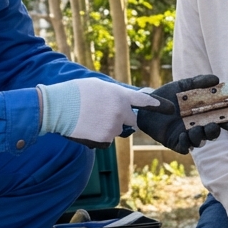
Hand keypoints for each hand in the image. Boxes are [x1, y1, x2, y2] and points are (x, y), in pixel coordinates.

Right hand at [37, 78, 170, 147]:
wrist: (56, 107)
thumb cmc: (74, 93)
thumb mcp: (98, 86)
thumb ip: (115, 94)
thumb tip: (123, 100)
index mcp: (120, 95)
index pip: (144, 101)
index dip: (159, 105)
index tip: (171, 109)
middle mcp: (120, 112)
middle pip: (131, 121)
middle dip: (121, 119)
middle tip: (102, 114)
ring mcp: (113, 127)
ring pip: (115, 131)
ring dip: (105, 128)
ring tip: (88, 118)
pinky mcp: (104, 139)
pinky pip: (105, 141)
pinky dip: (97, 137)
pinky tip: (85, 128)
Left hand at [135, 75, 227, 153]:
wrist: (148, 105)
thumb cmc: (168, 96)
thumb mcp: (183, 86)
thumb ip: (199, 82)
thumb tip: (216, 79)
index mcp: (204, 114)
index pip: (221, 119)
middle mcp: (199, 126)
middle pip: (214, 132)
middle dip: (216, 131)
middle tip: (214, 126)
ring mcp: (188, 135)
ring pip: (200, 141)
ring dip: (201, 136)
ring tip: (195, 129)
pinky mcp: (176, 143)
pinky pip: (185, 147)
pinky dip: (186, 143)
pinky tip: (183, 135)